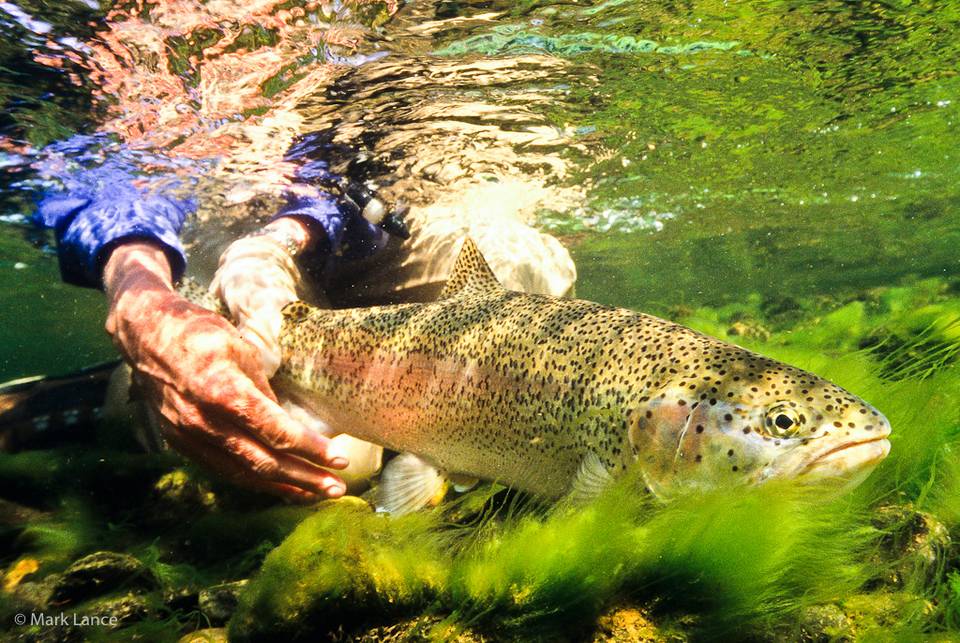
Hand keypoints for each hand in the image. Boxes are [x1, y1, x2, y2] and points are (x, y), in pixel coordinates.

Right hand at [104, 241, 346, 500]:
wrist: (145, 337)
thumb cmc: (200, 334)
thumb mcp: (242, 350)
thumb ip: (264, 391)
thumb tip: (288, 425)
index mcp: (223, 392)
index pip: (276, 432)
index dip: (311, 450)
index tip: (339, 459)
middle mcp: (205, 422)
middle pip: (264, 462)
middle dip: (305, 478)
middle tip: (337, 489)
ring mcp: (190, 438)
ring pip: (244, 474)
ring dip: (284, 487)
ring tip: (316, 494)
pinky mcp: (182, 445)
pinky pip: (225, 471)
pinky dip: (255, 482)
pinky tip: (280, 485)